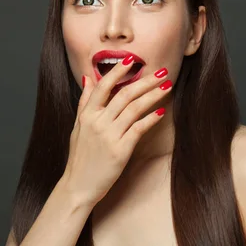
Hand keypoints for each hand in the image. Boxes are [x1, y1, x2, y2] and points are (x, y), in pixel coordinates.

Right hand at [61, 57, 171, 206]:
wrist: (78, 186)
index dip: (118, 71)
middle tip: (161, 71)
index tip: (132, 59)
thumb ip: (84, 102)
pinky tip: (161, 112)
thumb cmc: (79, 157)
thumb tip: (87, 78)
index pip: (104, 86)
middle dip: (145, 81)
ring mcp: (109, 135)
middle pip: (124, 94)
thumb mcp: (78, 126)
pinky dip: (150, 119)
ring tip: (167, 86)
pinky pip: (138, 129)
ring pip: (134, 108)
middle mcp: (98, 122)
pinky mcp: (120, 150)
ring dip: (153, 95)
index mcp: (87, 115)